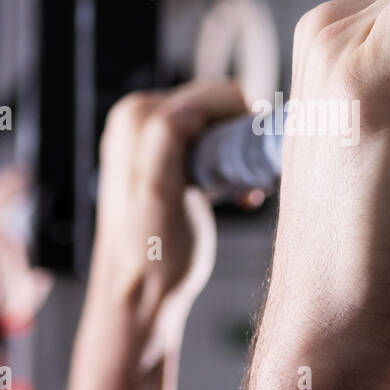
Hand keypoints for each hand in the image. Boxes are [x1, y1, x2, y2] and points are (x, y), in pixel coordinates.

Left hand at [88, 81, 249, 348]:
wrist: (139, 296)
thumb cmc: (152, 255)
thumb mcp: (158, 193)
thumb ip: (166, 138)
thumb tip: (190, 103)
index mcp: (135, 116)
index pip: (212, 93)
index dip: (243, 124)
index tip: (254, 166)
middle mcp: (137, 117)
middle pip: (217, 106)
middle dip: (241, 142)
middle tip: (249, 187)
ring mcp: (150, 138)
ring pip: (219, 126)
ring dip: (239, 157)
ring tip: (244, 195)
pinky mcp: (165, 159)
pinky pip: (212, 144)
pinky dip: (231, 167)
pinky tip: (237, 198)